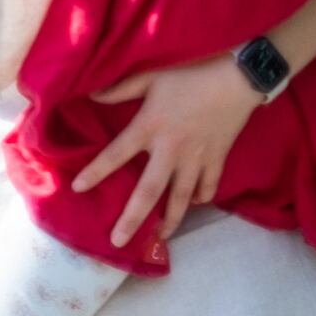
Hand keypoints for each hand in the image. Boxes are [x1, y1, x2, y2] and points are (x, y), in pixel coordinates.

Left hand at [72, 51, 258, 251]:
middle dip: (132, 219)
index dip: (96, 172)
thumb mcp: (150, 77)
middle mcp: (170, 150)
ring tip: (158, 238)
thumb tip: (91, 95)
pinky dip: (201, 198)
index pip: (116, 155)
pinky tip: (192, 205)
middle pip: (148, 192)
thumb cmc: (190, 73)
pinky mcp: (218, 159)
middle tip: (118, 241)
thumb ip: (119, 89)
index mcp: (149, 128)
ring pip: (181, 198)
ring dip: (169, 220)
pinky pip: (208, 186)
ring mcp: (197, 158)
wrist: (237, 78)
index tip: (77, 188)